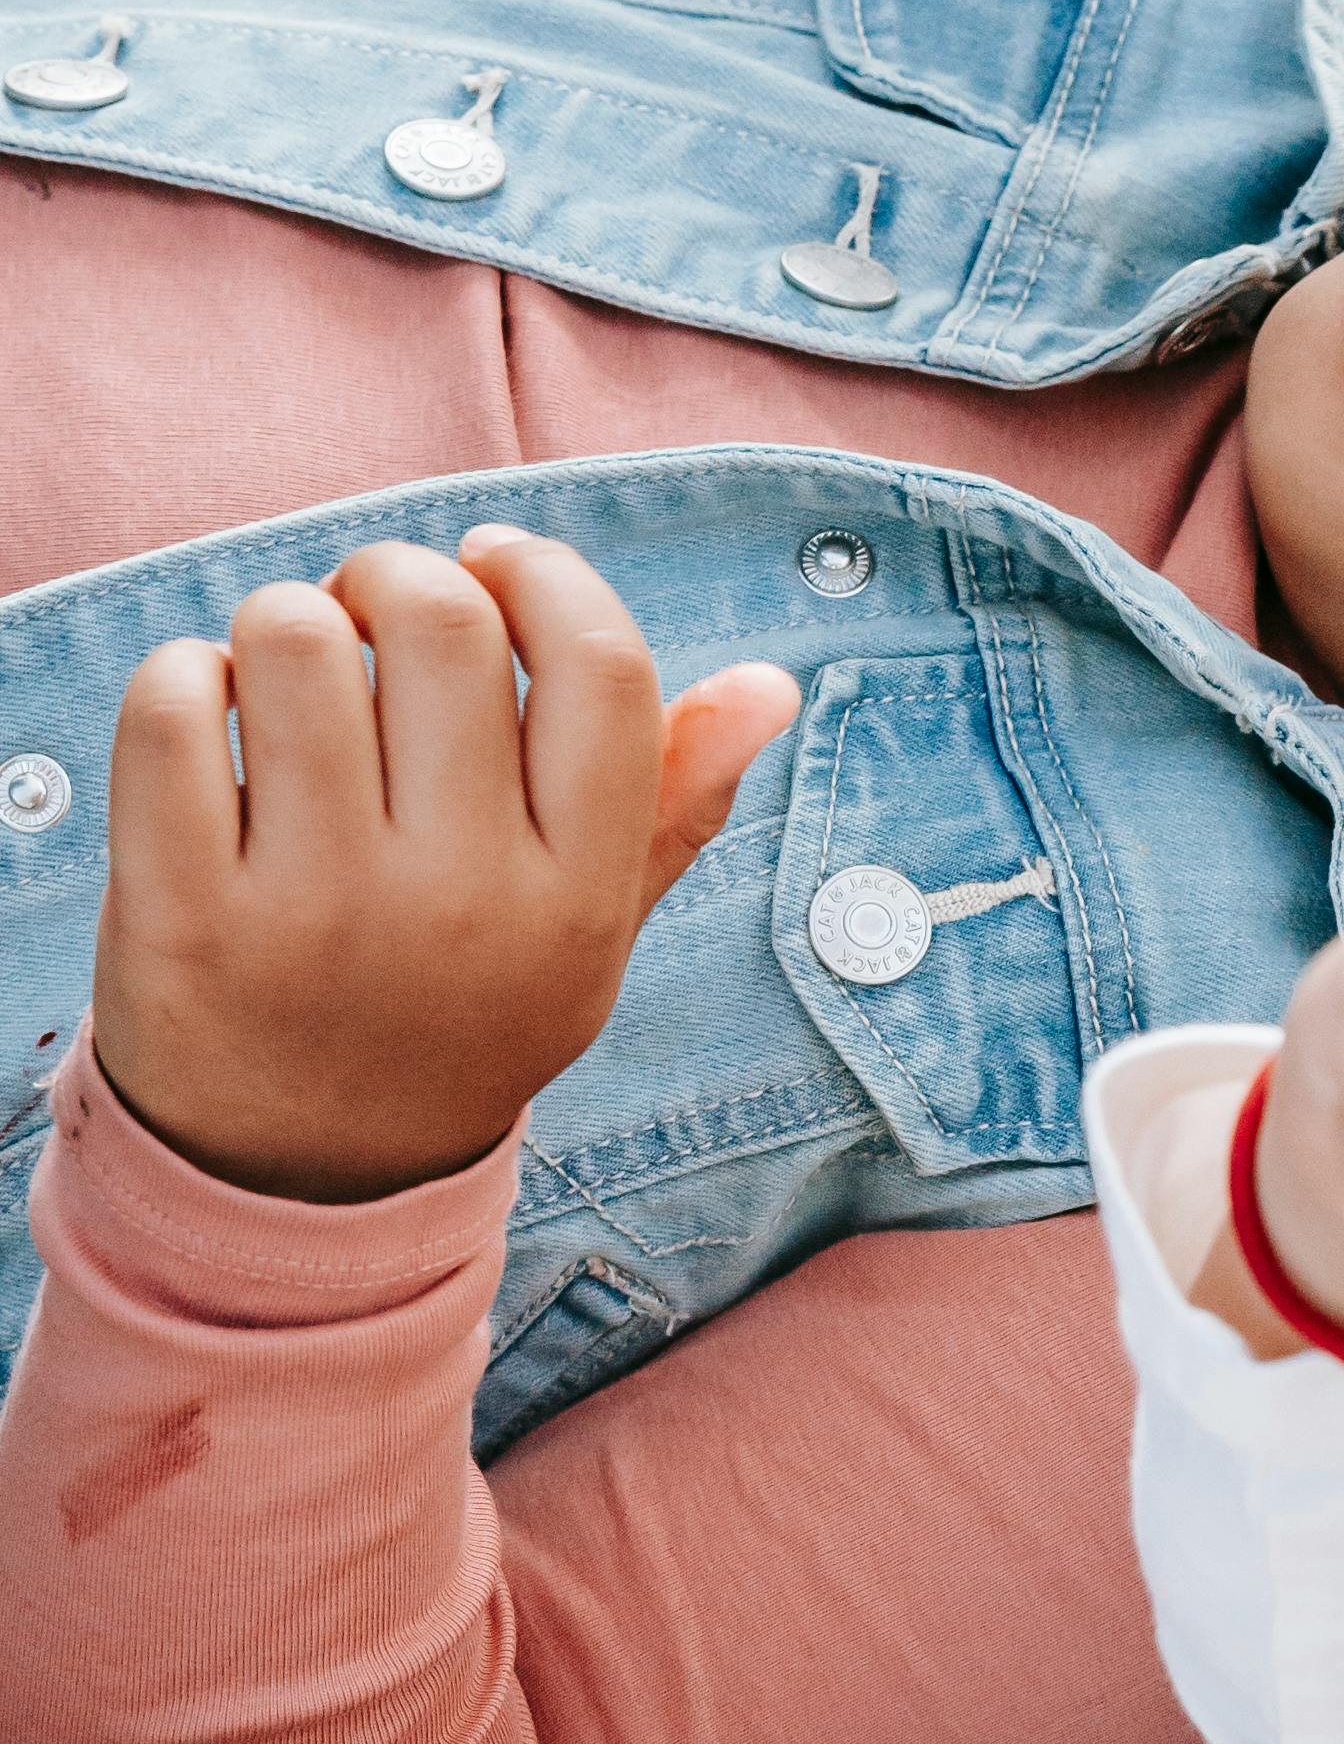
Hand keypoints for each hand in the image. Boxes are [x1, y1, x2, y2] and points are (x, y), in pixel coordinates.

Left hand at [90, 529, 797, 1200]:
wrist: (304, 1181)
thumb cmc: (454, 1015)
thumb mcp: (586, 935)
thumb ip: (673, 806)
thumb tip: (769, 682)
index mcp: (578, 898)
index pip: (600, 664)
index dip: (543, 572)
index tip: (490, 562)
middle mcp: (462, 904)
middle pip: (440, 617)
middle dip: (393, 577)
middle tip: (368, 614)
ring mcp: (318, 911)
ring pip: (294, 634)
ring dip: (282, 625)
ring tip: (287, 682)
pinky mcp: (182, 913)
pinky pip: (173, 701)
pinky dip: (182, 682)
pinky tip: (208, 731)